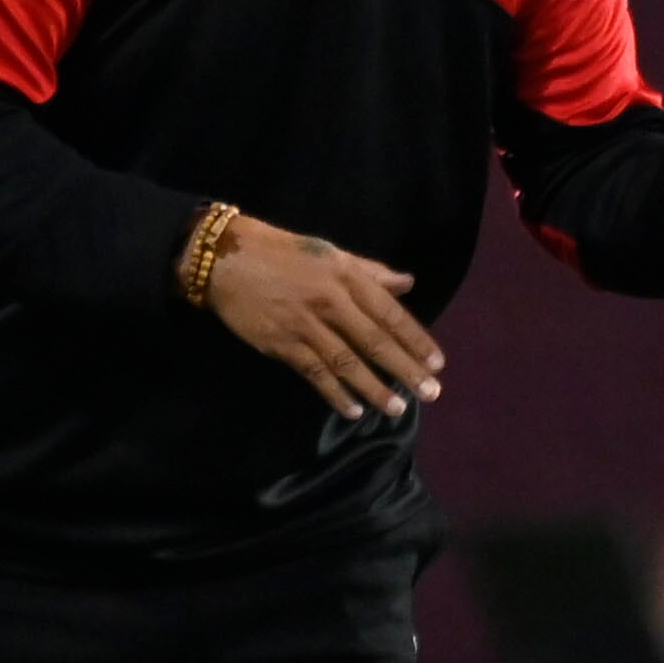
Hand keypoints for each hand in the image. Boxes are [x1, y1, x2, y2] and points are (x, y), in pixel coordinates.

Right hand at [202, 218, 445, 422]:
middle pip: (375, 341)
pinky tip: (354, 410)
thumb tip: (407, 283)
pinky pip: (315, 374)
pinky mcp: (281, 344)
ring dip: (375, 388)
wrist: (226, 258)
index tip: (437, 363)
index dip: (415, 339)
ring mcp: (305, 324)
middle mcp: (330, 300)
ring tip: (398, 408)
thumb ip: (370, 272)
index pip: (390, 313)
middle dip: (406, 369)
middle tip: (431, 393)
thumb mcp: (330, 253)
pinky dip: (335, 394)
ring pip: (347, 362)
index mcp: (345, 276)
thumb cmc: (282, 252)